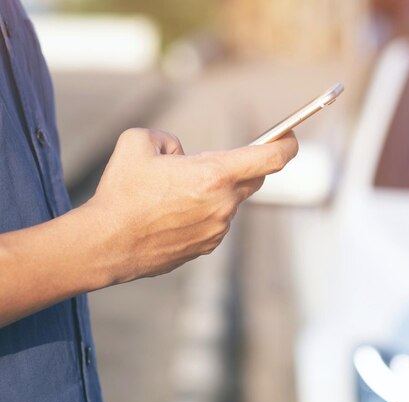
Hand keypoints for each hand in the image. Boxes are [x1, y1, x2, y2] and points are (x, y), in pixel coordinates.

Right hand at [88, 128, 297, 283]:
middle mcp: (224, 204)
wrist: (107, 243)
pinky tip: (175, 213)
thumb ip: (170, 138)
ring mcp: (218, 229)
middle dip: (242, 166)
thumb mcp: (139, 141)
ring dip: (216, 191)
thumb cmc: (121, 191)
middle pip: (253, 178)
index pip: (272, 158)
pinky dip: (205, 212)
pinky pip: (217, 221)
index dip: (287, 144)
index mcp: (215, 174)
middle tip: (218, 161)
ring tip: (177, 192)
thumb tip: (183, 153)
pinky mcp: (208, 246)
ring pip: (231, 200)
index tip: (290, 136)